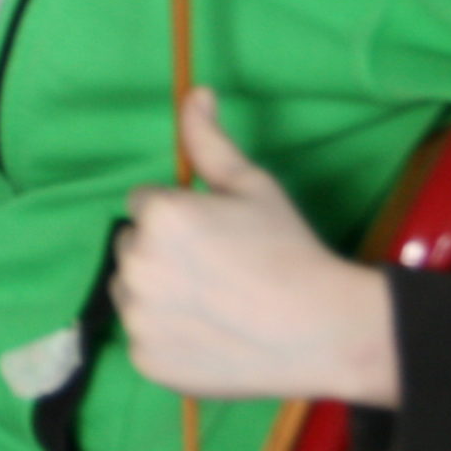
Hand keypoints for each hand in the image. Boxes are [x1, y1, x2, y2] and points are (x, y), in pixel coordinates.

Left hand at [112, 90, 399, 404]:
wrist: (320, 329)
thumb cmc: (288, 250)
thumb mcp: (252, 185)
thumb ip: (209, 140)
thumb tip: (194, 91)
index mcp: (158, 215)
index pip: (144, 203)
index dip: (181, 216)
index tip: (216, 235)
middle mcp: (136, 263)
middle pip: (131, 245)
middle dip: (162, 251)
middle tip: (217, 269)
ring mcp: (137, 316)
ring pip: (130, 290)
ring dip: (156, 291)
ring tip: (212, 301)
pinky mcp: (145, 359)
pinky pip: (142, 335)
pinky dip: (166, 335)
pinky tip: (208, 333)